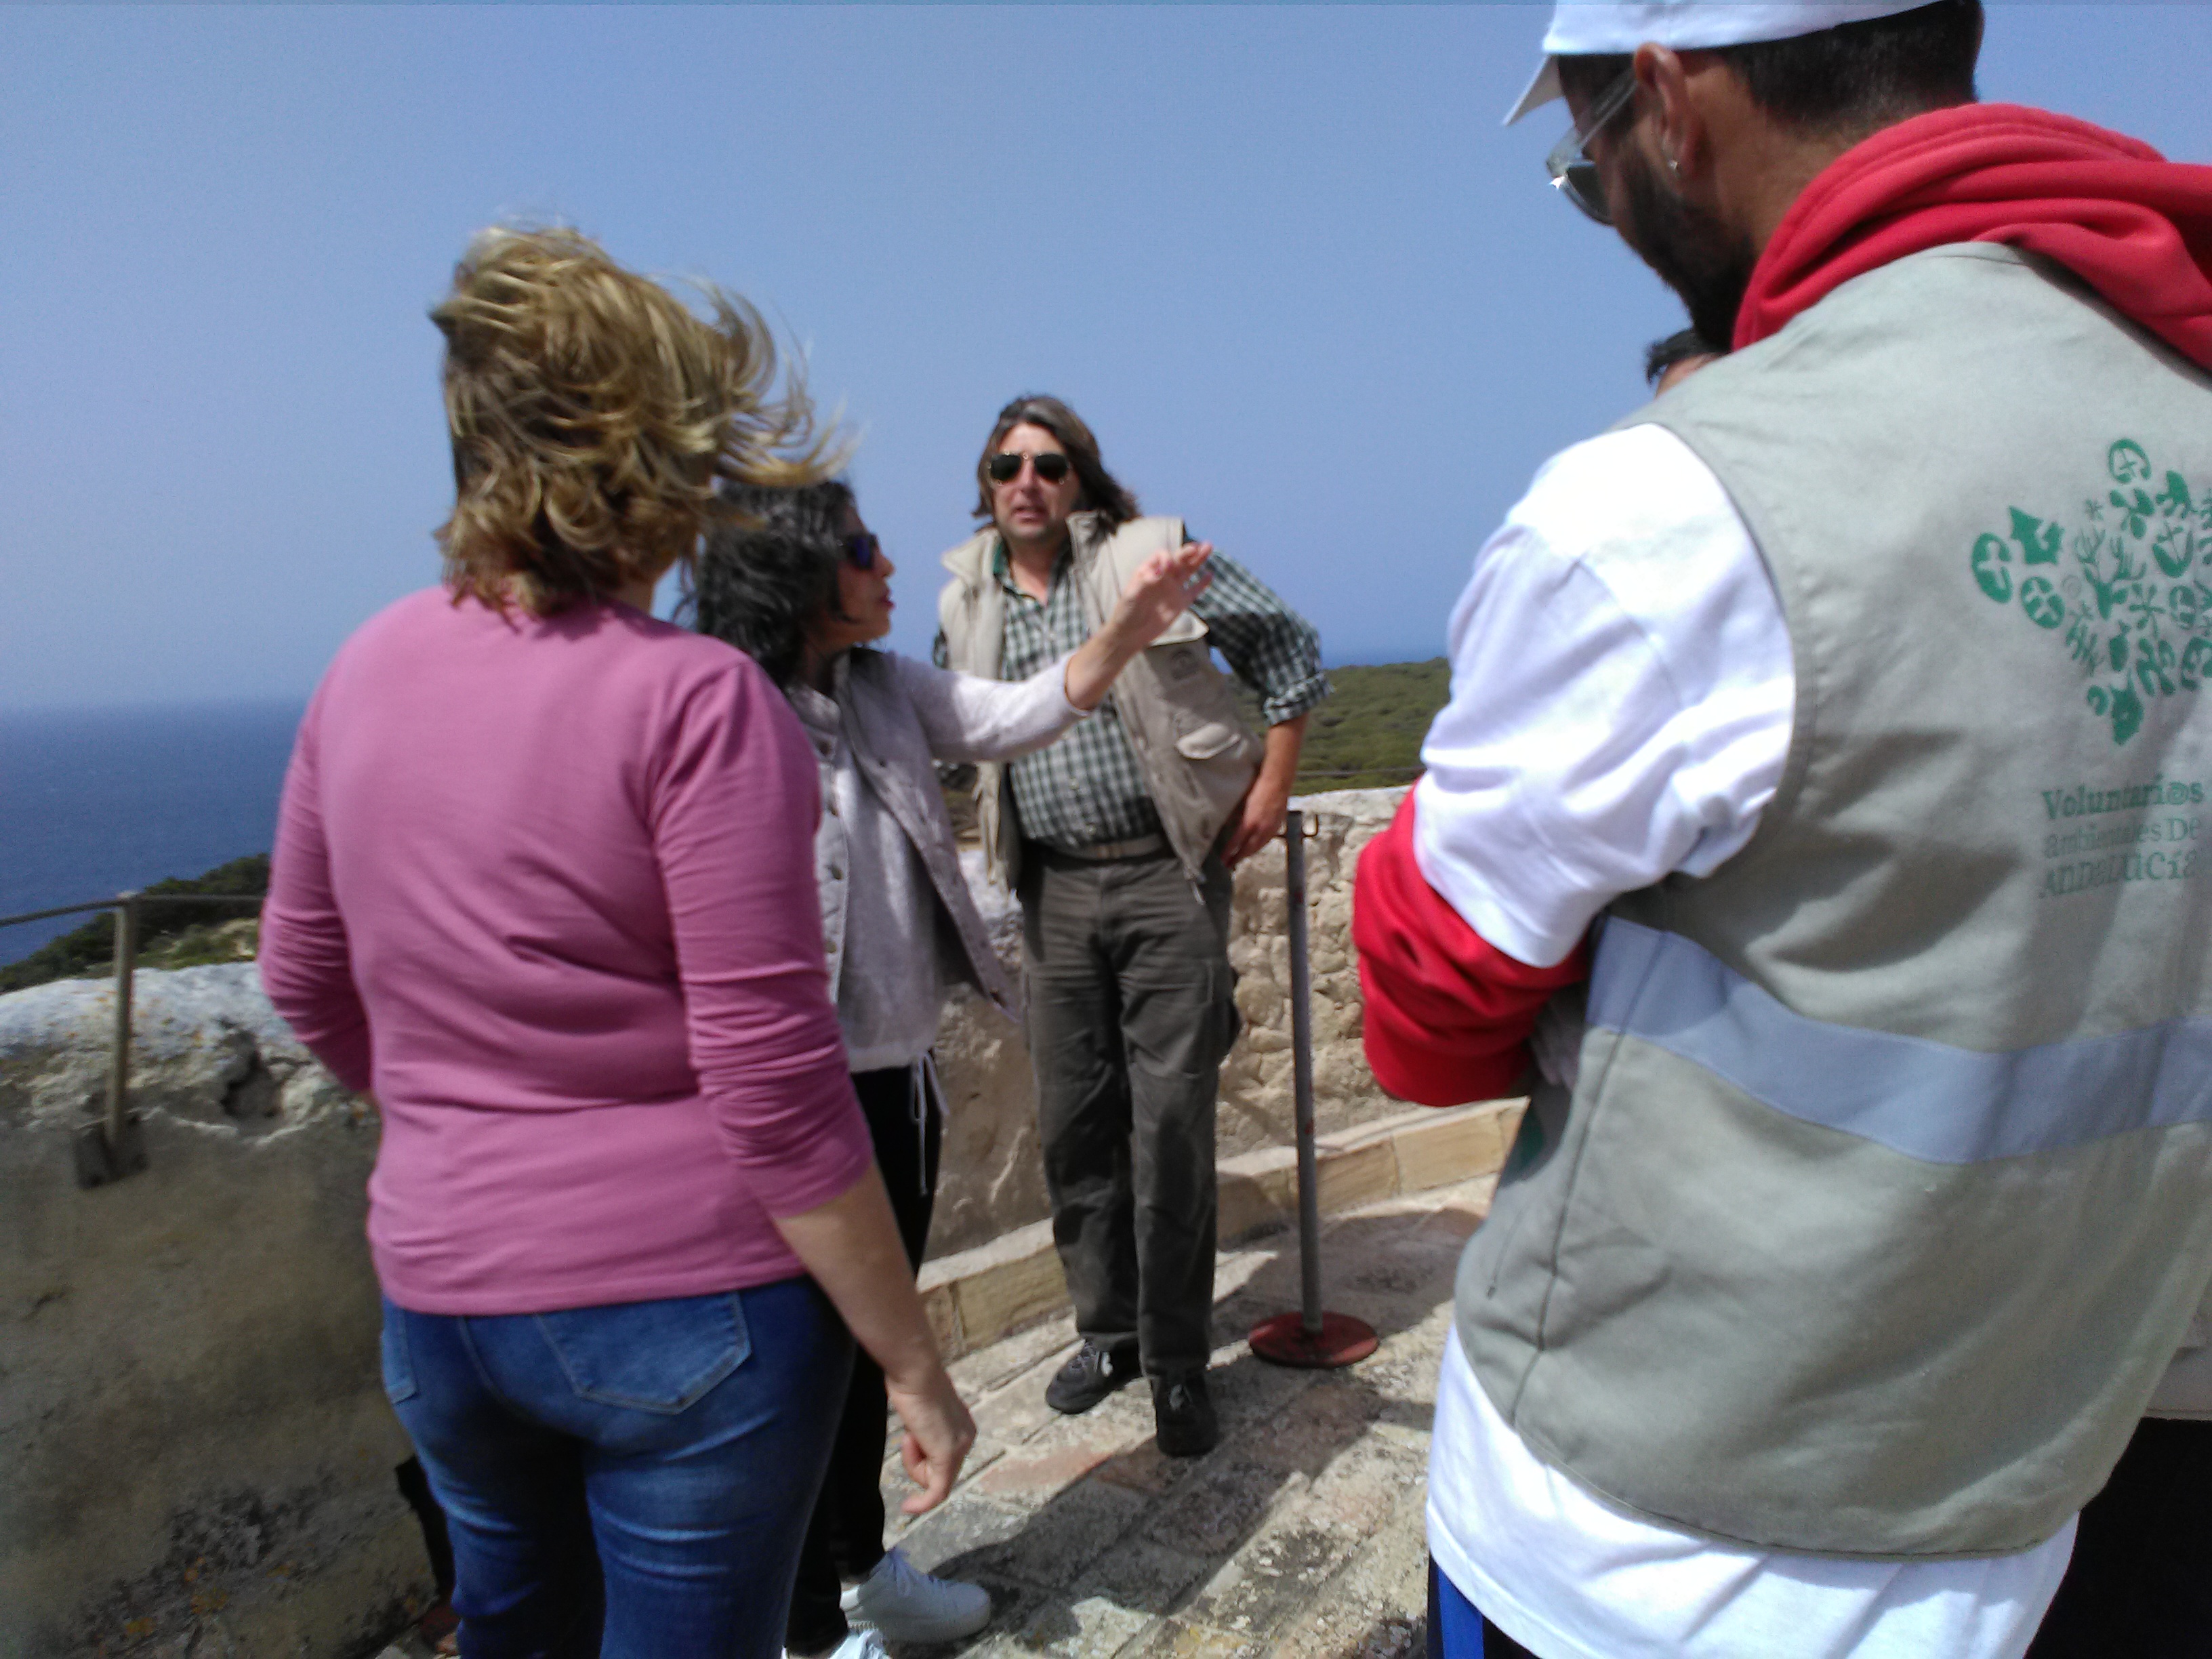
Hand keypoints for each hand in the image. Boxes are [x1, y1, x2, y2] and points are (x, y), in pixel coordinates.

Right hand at [885, 1364, 976, 1513]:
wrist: (914, 1370)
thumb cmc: (911, 1380)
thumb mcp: (921, 1407)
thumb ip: (925, 1426)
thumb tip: (918, 1432)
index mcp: (963, 1426)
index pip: (944, 1458)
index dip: (920, 1458)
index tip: (908, 1448)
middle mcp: (968, 1438)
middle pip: (939, 1471)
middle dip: (916, 1462)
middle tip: (908, 1435)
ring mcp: (960, 1448)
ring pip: (932, 1480)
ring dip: (912, 1464)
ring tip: (910, 1434)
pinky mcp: (947, 1455)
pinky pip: (937, 1492)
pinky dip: (923, 1504)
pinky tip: (908, 1508)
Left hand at [1065, 542, 1215, 709]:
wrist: (1130, 634)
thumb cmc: (1126, 613)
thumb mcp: (1131, 596)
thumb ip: (1144, 582)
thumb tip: (1159, 573)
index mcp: (1149, 571)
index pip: (1162, 556)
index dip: (1167, 558)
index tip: (1168, 567)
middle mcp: (1163, 577)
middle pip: (1178, 559)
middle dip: (1188, 552)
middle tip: (1200, 546)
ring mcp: (1173, 589)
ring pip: (1188, 571)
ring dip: (1198, 560)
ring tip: (1209, 547)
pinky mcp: (1180, 603)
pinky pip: (1194, 590)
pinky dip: (1202, 583)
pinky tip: (1210, 574)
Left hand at [1221, 767, 1292, 867]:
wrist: (1278, 783)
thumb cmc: (1258, 788)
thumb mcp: (1243, 803)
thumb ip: (1238, 816)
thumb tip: (1230, 824)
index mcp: (1250, 822)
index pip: (1236, 842)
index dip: (1229, 852)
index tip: (1223, 860)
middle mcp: (1261, 829)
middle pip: (1248, 849)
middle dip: (1238, 858)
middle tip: (1229, 864)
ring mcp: (1270, 829)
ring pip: (1258, 847)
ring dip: (1248, 854)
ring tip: (1240, 858)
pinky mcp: (1277, 827)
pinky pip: (1266, 841)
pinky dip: (1258, 846)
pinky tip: (1254, 847)